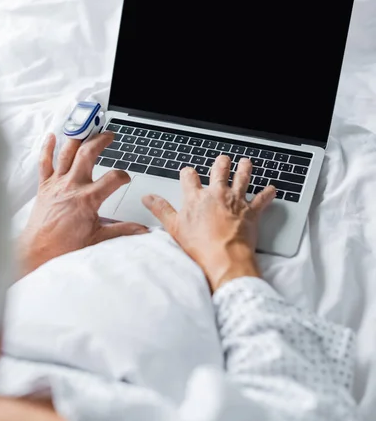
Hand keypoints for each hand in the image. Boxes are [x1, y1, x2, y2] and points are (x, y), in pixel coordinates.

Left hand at [17, 132, 146, 278]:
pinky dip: (47, 148)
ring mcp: (57, 184)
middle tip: (109, 135)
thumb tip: (143, 230)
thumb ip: (123, 230)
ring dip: (77, 138)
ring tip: (86, 128)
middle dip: (100, 140)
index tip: (125, 178)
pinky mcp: (44, 186)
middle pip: (88, 154)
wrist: (39, 250)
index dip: (123, 176)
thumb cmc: (65, 245)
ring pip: (67, 153)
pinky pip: (44, 162)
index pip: (113, 178)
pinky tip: (51, 136)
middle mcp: (73, 186)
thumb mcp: (98, 238)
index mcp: (88, 199)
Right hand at [143, 155, 275, 290]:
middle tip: (222, 161)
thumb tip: (148, 198)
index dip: (188, 174)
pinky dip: (268, 193)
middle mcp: (217, 195)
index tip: (188, 173)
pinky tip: (272, 189)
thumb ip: (161, 210)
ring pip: (242, 178)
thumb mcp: (174, 228)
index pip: (189, 177)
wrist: (224, 259)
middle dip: (220, 164)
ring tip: (246, 163)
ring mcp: (235, 201)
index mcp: (196, 198)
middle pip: (219, 171)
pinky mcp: (251, 212)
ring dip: (244, 169)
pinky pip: (262, 199)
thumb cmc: (200, 246)